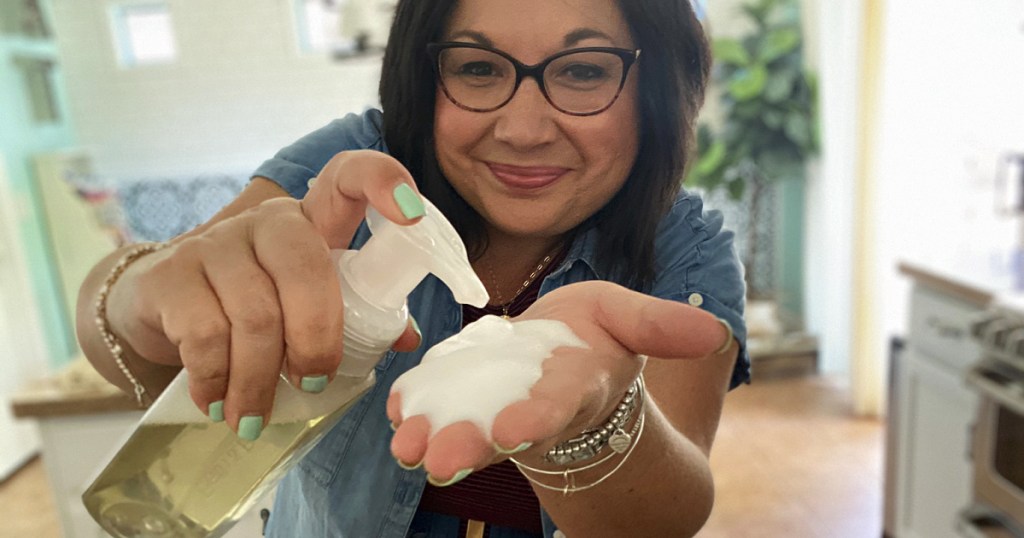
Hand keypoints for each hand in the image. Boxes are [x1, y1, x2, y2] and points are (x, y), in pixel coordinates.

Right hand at [105, 150, 422, 435]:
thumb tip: (406, 339)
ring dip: (260, 379)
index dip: (381, 182)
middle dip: (316, 340)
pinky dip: (216, 380)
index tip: (410, 212)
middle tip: (312, 383)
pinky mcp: (170, 274)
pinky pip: (204, 335)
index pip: (347, 178)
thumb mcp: (306, 304)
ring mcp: (215, 243)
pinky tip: (217, 403)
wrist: (160, 304)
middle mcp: (266, 222)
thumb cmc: (254, 305)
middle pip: (305, 271)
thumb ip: (357, 316)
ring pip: (255, 316)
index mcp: (312, 222)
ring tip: (255, 415)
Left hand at [385, 280, 730, 483]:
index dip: (537, 418)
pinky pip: (437, 404)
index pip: (559, 405)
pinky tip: (398, 408)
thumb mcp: (629, 318)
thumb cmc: (594, 338)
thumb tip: (714, 333)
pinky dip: (415, 407)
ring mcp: (493, 406)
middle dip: (473, 444)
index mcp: (576, 386)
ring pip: (464, 427)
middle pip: (503, 430)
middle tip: (439, 460)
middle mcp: (532, 407)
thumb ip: (661, 325)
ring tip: (407, 448)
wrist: (561, 358)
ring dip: (435, 438)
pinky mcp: (462, 396)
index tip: (511, 433)